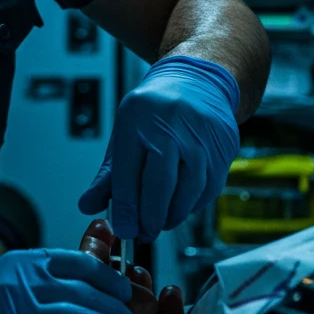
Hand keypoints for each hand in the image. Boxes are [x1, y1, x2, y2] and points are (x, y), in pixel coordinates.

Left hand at [78, 55, 240, 241]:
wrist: (196, 80)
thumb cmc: (153, 111)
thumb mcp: (124, 133)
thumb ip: (108, 174)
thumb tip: (88, 206)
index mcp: (138, 119)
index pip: (128, 173)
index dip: (126, 209)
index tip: (125, 230)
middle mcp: (172, 125)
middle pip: (161, 184)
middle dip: (150, 217)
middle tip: (143, 233)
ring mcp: (202, 136)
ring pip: (189, 191)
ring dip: (173, 215)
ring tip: (160, 223)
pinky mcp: (224, 147)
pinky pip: (209, 188)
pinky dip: (193, 205)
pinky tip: (180, 207)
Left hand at [78, 218, 183, 313]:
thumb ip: (81, 283)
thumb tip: (90, 248)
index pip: (82, 285)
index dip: (92, 254)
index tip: (101, 228)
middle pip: (113, 297)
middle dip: (117, 271)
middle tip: (122, 245)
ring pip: (142, 312)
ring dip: (142, 287)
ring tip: (139, 271)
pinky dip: (172, 311)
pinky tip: (170, 292)